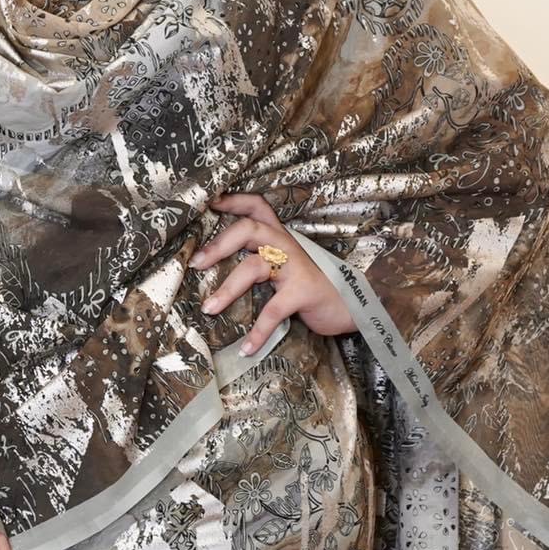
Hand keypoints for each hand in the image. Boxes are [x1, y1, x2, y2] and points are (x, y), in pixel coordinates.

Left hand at [193, 192, 356, 352]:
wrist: (352, 307)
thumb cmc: (310, 288)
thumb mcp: (285, 266)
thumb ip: (259, 259)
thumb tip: (214, 269)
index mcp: (279, 237)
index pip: (257, 207)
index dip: (234, 201)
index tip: (210, 202)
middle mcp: (286, 246)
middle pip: (249, 229)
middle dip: (219, 244)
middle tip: (196, 263)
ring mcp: (296, 267)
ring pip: (254, 267)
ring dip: (228, 289)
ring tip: (208, 309)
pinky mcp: (304, 292)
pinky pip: (274, 309)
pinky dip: (258, 331)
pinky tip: (246, 348)